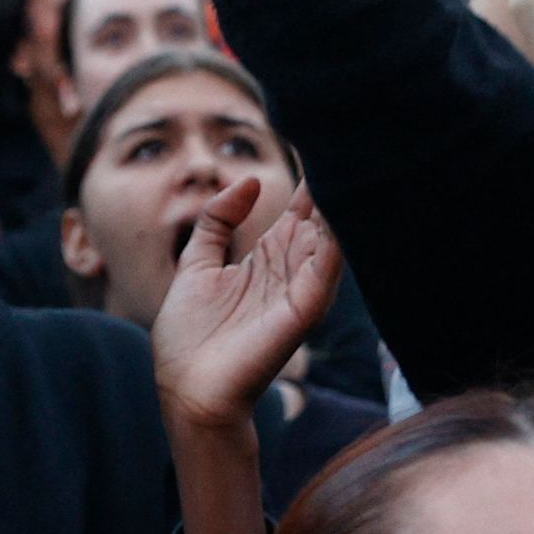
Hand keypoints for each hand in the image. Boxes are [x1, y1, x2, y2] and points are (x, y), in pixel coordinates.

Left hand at [152, 180, 340, 533]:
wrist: (186, 390)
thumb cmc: (188, 337)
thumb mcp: (196, 264)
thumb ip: (217, 222)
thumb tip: (250, 180)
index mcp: (266, 263)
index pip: (297, 215)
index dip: (307, 183)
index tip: (320, 143)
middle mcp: (289, 274)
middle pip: (319, 222)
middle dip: (331, 188)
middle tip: (348, 146)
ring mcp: (298, 292)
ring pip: (328, 242)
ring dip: (338, 209)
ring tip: (347, 169)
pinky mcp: (301, 312)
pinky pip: (324, 272)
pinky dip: (334, 243)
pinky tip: (338, 214)